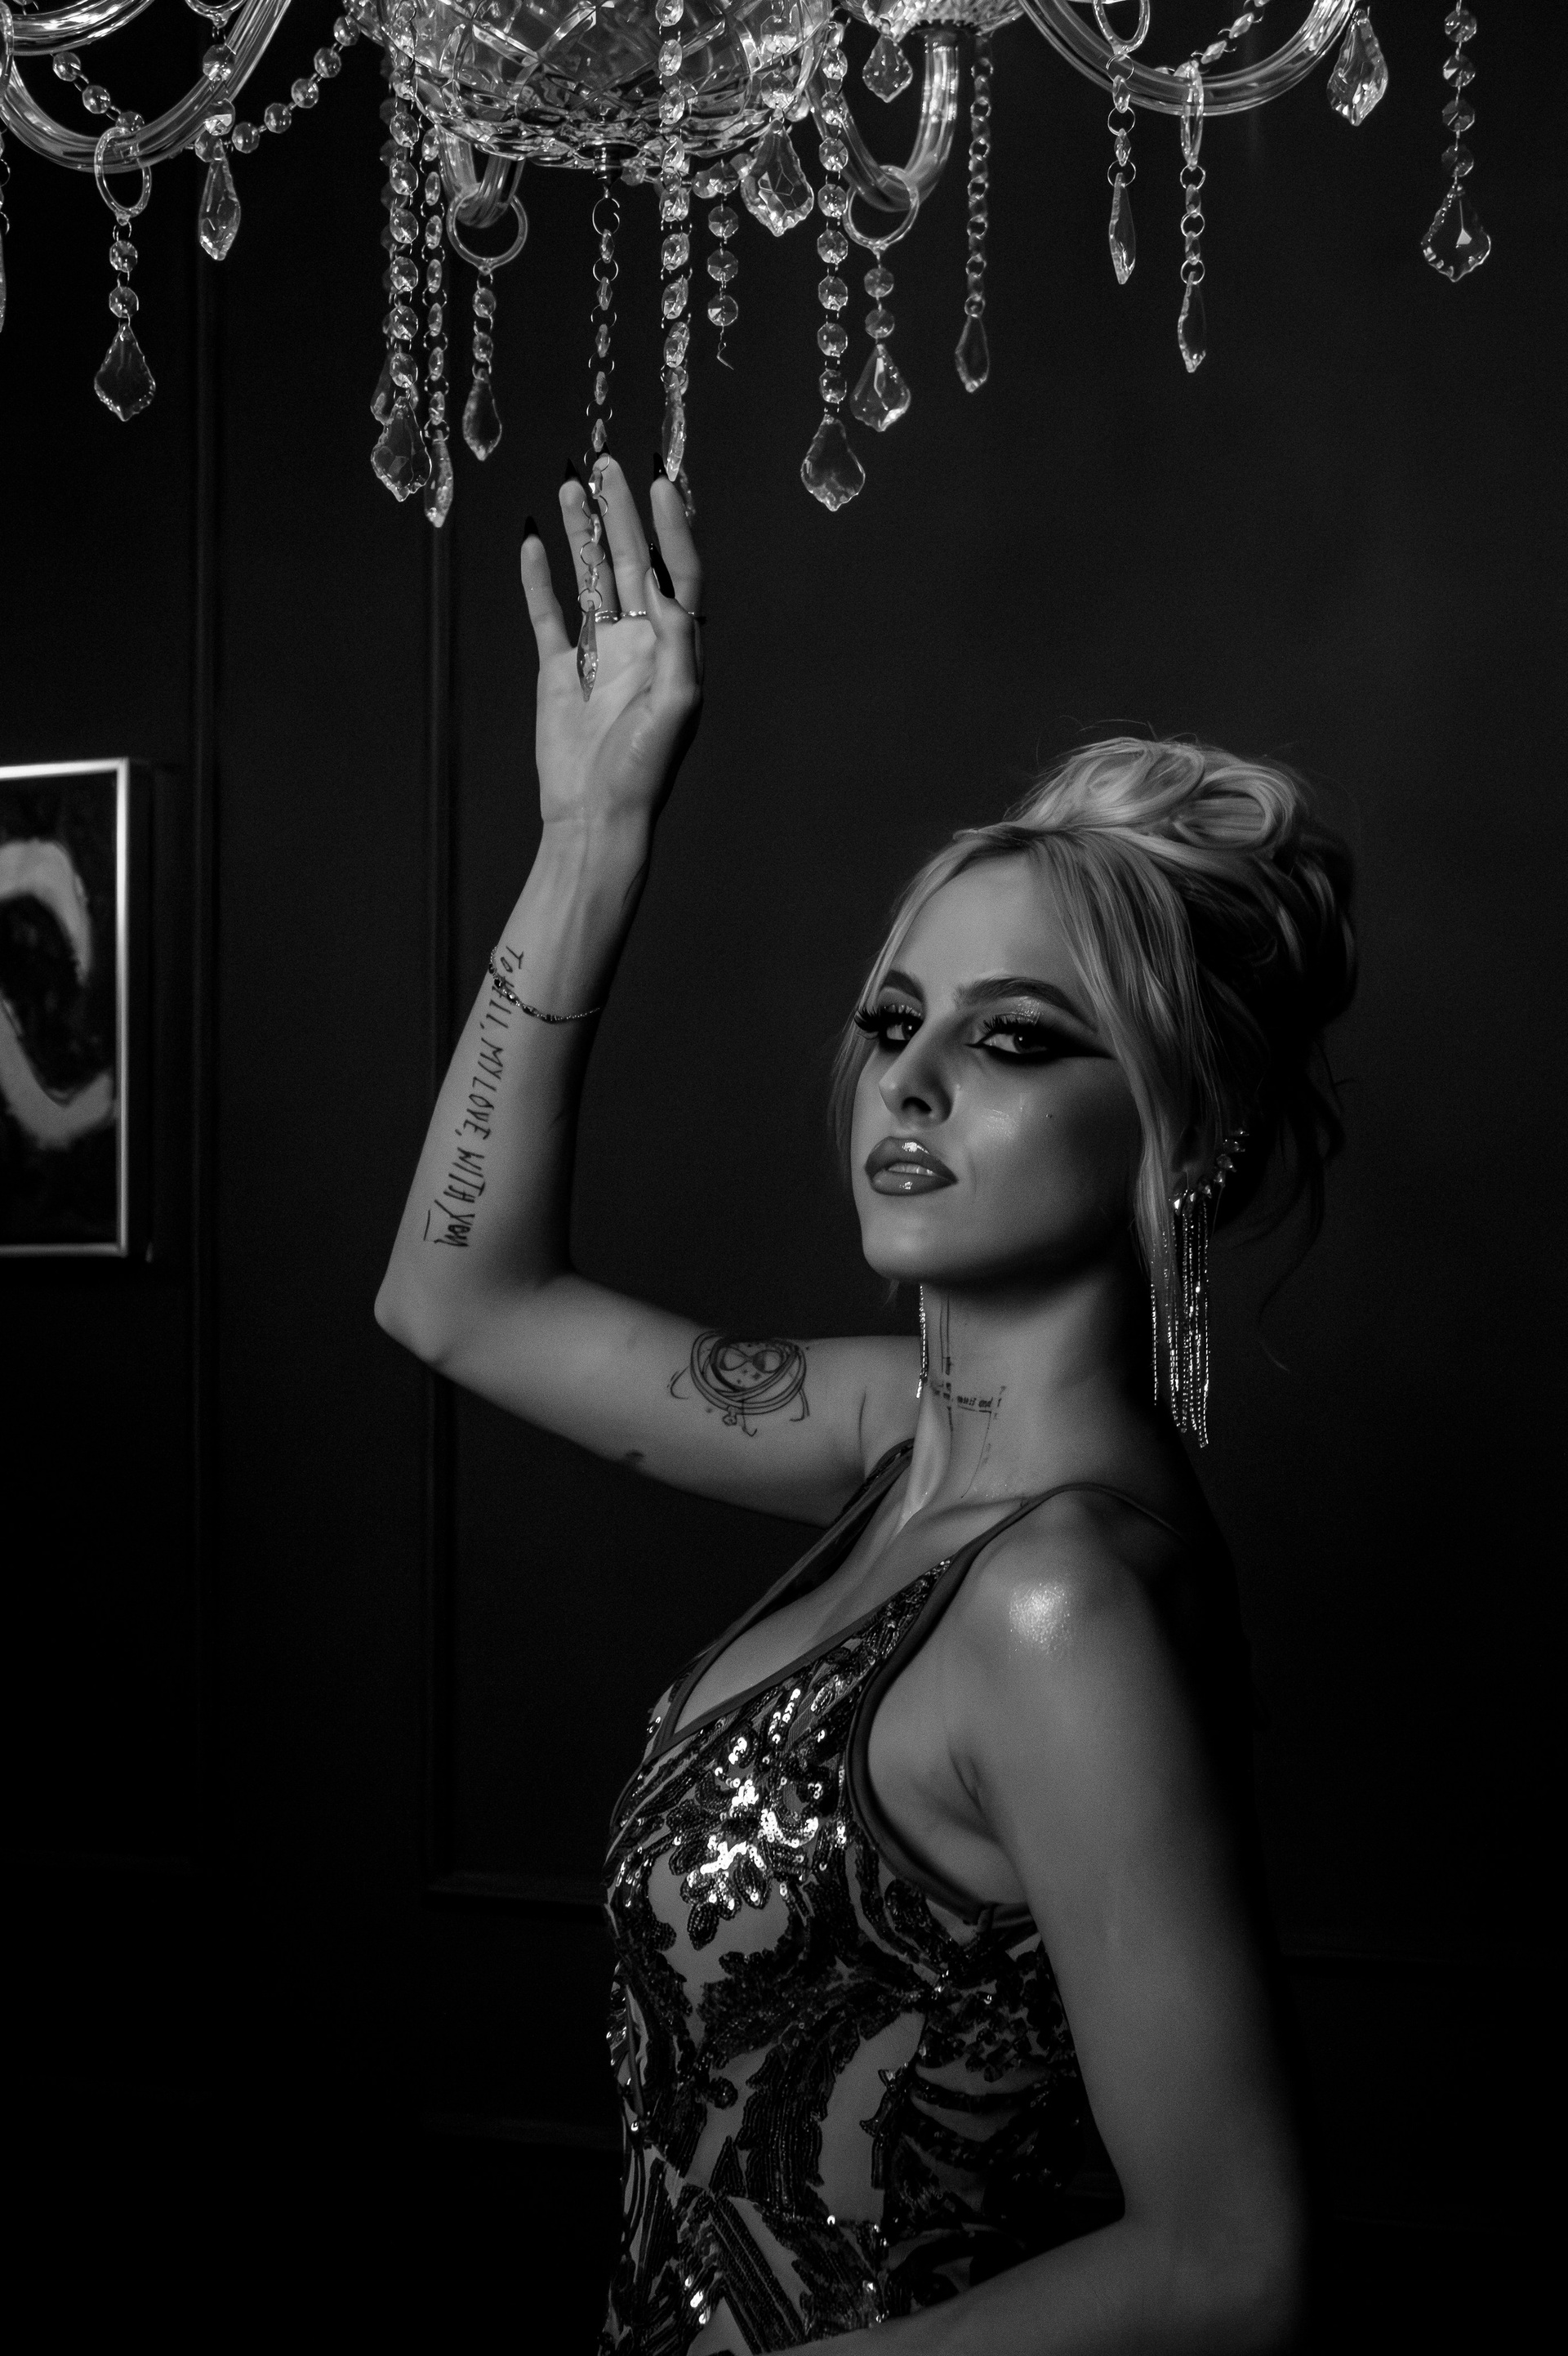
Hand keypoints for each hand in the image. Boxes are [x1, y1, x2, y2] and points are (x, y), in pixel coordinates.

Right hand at [521, 457, 703, 839]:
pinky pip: (547, 613)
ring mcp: (598, 653)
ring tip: (570, 485)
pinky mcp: (559, 669)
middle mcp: (640, 644)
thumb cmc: (643, 768)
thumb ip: (677, 642)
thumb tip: (661, 587)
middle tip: (606, 465)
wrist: (594, 813)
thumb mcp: (677, 705)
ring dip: (580, 532)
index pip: (678, 575)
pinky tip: (530, 542)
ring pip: (589, 577)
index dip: (673, 529)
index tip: (662, 485)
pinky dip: (538, 578)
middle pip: (632, 563)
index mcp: (675, 650)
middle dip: (621, 513)